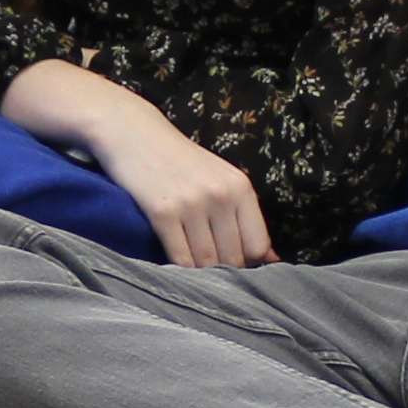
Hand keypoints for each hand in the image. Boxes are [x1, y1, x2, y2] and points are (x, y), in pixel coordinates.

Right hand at [92, 117, 275, 269]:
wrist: (134, 134)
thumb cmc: (180, 161)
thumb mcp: (221, 179)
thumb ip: (244, 216)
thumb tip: (272, 258)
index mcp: (240, 187)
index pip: (258, 246)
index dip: (248, 263)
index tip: (233, 266)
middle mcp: (220, 195)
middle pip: (234, 258)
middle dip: (223, 270)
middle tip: (208, 270)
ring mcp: (192, 204)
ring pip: (207, 262)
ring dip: (200, 273)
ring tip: (192, 270)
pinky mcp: (163, 212)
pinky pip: (180, 258)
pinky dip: (179, 269)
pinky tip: (174, 265)